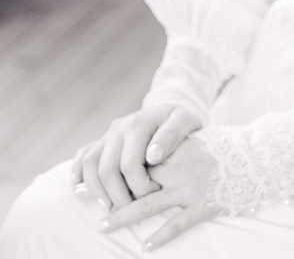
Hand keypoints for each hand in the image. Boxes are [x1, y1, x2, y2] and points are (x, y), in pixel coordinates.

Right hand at [70, 103, 201, 211]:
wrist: (170, 111)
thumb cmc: (181, 120)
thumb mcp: (187, 121)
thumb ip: (172, 135)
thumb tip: (152, 157)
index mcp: (139, 122)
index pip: (130, 164)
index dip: (140, 186)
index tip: (155, 194)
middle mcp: (119, 127)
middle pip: (107, 169)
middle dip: (118, 196)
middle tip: (133, 211)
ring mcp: (107, 134)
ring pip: (90, 165)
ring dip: (97, 191)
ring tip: (110, 208)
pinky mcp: (101, 141)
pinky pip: (81, 157)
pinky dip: (77, 175)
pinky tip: (80, 192)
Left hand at [98, 133, 218, 250]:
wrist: (256, 156)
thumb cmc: (223, 149)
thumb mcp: (193, 142)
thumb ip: (169, 149)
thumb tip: (143, 157)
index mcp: (175, 149)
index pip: (136, 160)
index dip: (115, 171)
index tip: (94, 179)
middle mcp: (178, 168)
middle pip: (136, 182)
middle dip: (113, 193)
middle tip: (89, 205)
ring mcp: (190, 187)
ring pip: (150, 204)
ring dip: (124, 216)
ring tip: (103, 225)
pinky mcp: (204, 205)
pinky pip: (178, 224)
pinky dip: (160, 236)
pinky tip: (145, 247)